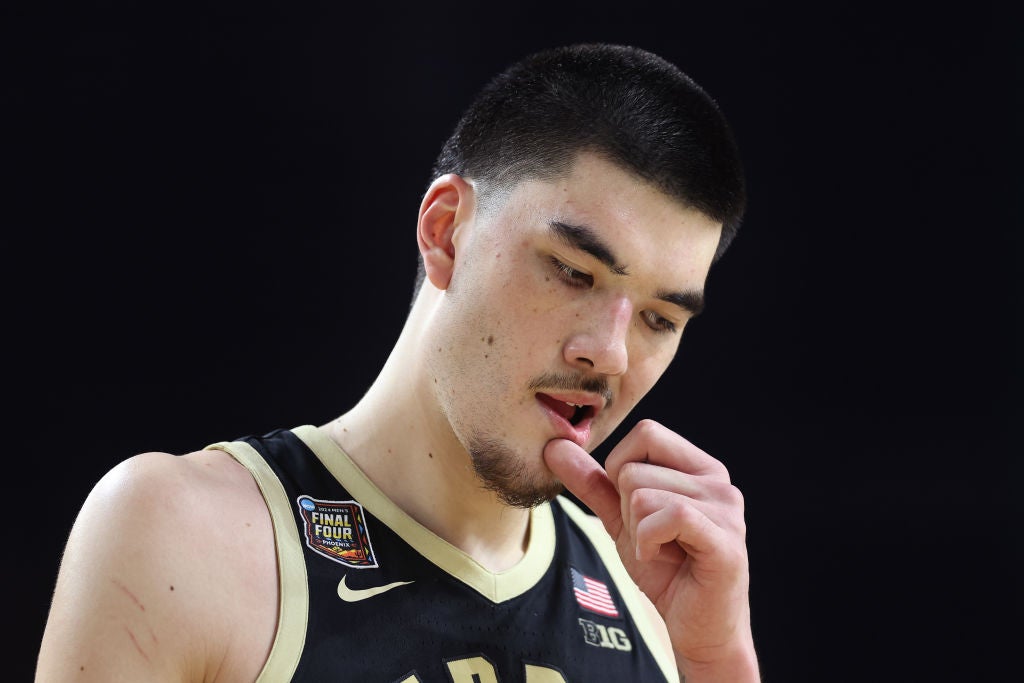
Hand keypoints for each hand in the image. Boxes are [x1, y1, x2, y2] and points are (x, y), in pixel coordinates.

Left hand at [544, 419, 757, 679]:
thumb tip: (554, 446)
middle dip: (627, 511)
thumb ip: (593, 482)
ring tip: (663, 552)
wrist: (696, 628)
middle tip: (653, 540)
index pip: (646, 432)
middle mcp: (719, 481)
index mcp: (700, 467)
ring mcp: (726, 509)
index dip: (621, 468)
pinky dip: (648, 542)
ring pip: (643, 495)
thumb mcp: (621, 521)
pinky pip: (666, 517)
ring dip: (638, 533)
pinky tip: (661, 559)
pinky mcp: (725, 540)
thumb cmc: (668, 572)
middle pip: (636, 469)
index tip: (634, 509)